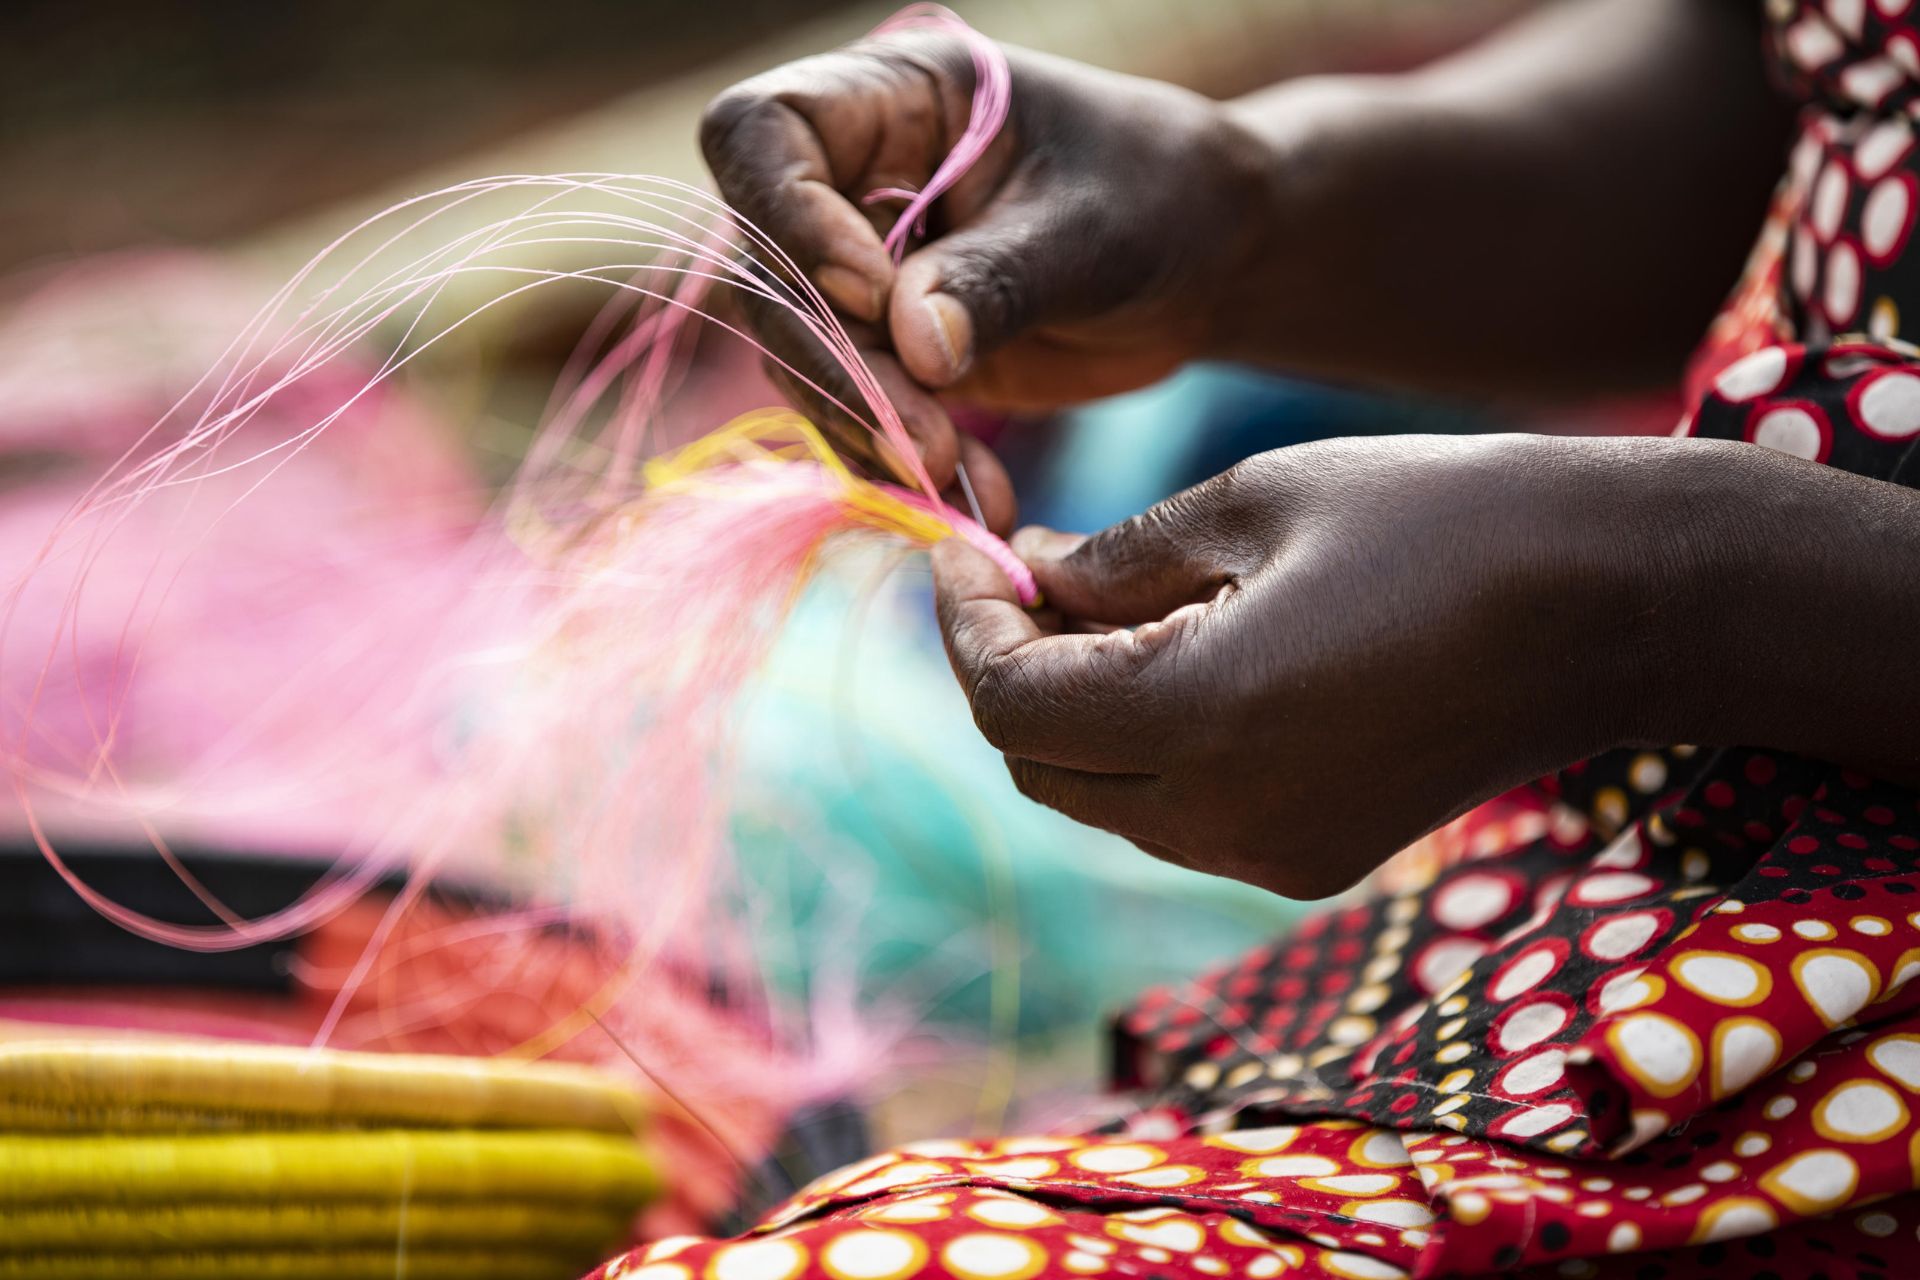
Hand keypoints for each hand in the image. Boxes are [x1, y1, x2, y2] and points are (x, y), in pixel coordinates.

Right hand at [700, 31, 1271, 524]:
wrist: (1204, 262)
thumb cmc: (1159, 198)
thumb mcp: (1090, 230)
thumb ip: (998, 279)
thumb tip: (912, 347)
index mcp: (889, 99)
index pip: (761, 132)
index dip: (786, 214)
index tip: (871, 290)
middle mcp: (849, 182)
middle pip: (766, 272)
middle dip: (837, 367)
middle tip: (921, 440)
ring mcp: (858, 273)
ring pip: (799, 359)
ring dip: (866, 432)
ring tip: (952, 481)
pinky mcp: (885, 355)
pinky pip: (853, 414)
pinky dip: (900, 465)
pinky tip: (971, 496)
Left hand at [930, 434, 1683, 897]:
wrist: (1615, 602)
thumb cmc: (1442, 517)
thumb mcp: (1254, 500)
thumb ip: (1117, 558)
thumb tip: (1030, 578)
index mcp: (1197, 718)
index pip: (1008, 702)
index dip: (966, 624)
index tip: (967, 549)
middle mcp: (1221, 817)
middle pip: (1038, 766)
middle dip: (1008, 670)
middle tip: (1019, 571)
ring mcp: (1269, 854)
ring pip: (1101, 799)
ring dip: (1072, 710)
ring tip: (1094, 606)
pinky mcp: (1312, 859)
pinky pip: (1175, 817)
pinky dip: (1143, 745)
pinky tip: (1175, 659)